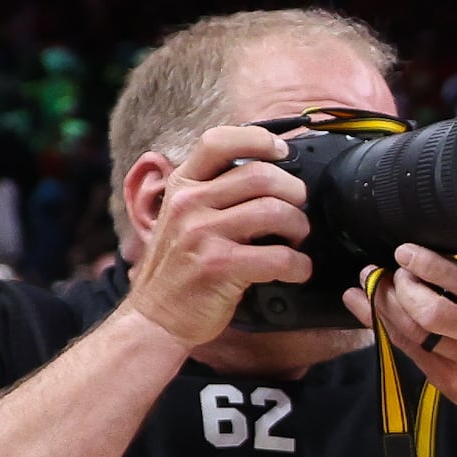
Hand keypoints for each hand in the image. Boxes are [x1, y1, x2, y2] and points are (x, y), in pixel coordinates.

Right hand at [121, 124, 313, 347]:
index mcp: (181, 184)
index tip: (283, 152)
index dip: (259, 140)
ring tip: (295, 241)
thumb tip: (268, 170)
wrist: (157, 316)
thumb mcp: (184, 216)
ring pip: (275, 211)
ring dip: (299, 227)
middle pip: (261, 175)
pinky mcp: (218, 266)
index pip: (218, 141)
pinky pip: (278, 257)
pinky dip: (299, 265)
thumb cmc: (181, 266)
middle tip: (297, 211)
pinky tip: (295, 270)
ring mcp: (201, 233)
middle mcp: (188, 203)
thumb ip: (214, 191)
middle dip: (294, 192)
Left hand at [347, 246, 456, 416]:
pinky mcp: (450, 382)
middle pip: (430, 311)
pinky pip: (408, 350)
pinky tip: (364, 306)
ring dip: (383, 304)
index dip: (432, 266)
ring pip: (412, 332)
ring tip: (370, 281)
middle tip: (391, 270)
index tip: (406, 252)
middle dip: (401, 286)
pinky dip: (381, 326)